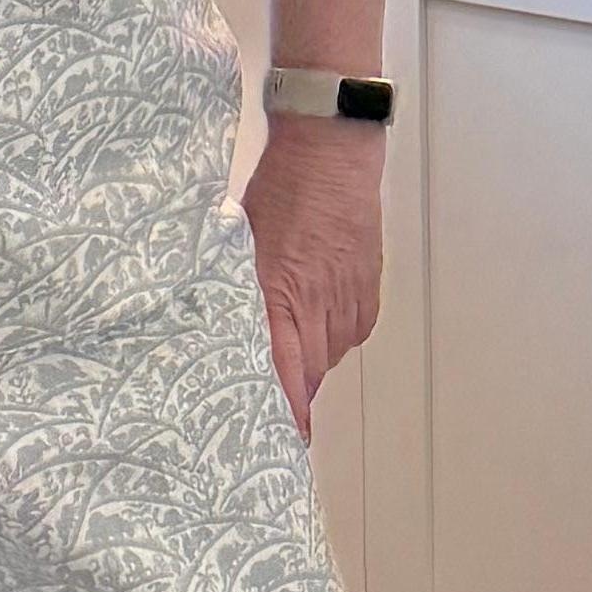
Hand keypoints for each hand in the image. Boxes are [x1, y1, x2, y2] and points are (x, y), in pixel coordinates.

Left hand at [244, 119, 383, 423]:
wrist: (330, 155)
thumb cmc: (278, 189)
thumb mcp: (238, 238)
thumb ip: (237, 286)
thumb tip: (223, 323)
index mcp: (280, 291)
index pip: (282, 366)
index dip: (283, 407)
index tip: (284, 436)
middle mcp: (318, 301)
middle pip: (310, 369)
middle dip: (294, 387)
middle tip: (278, 404)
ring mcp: (348, 296)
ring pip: (331, 352)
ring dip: (313, 357)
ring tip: (297, 349)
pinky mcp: (368, 287)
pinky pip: (353, 331)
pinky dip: (337, 334)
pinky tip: (322, 319)